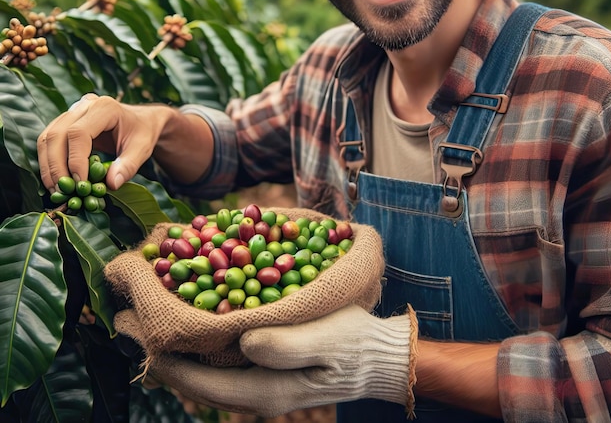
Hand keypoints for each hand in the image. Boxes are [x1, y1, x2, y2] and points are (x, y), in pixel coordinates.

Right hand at [37, 93, 176, 190]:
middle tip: (63, 191)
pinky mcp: (65, 122)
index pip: (79, 133)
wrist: (141, 121)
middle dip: (56, 166)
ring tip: (57, 190)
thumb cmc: (142, 133)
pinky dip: (48, 161)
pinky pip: (49, 141)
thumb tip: (111, 185)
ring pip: (48, 137)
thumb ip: (129, 166)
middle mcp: (85, 105)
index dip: (75, 160)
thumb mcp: (143, 148)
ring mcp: (72, 111)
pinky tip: (56, 180)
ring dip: (48, 166)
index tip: (80, 183)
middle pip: (57, 134)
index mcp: (105, 107)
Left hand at [129, 305, 417, 417]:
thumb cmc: (354, 345)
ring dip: (179, 348)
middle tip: (131, 321)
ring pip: (206, 370)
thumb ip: (288, 345)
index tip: (136, 331)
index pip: (201, 381)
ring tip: (153, 321)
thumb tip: (245, 343)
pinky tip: (195, 322)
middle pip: (196, 379)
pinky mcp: (267, 368)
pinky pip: (223, 361)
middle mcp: (256, 392)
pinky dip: (202, 343)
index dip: (166, 358)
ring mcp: (260, 382)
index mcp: (266, 390)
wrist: (376, 356)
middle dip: (162, 352)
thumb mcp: (327, 341)